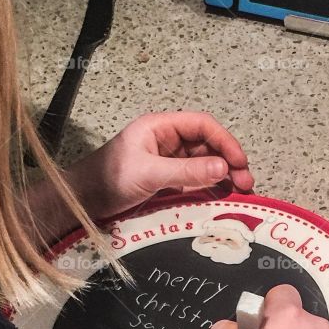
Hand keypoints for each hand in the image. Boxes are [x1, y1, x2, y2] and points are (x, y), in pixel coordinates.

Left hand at [71, 112, 253, 220]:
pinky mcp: (166, 180)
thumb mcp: (149, 174)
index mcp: (160, 127)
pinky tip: (222, 196)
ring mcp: (167, 161)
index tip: (239, 162)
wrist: (83, 203)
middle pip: (207, 146)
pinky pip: (195, 180)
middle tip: (246, 183)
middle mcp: (167, 141)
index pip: (202, 126)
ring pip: (204, 164)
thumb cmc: (109, 180)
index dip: (225, 141)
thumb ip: (186, 171)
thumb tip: (224, 169)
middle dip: (229, 162)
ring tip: (240, 192)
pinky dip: (210, 187)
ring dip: (223, 176)